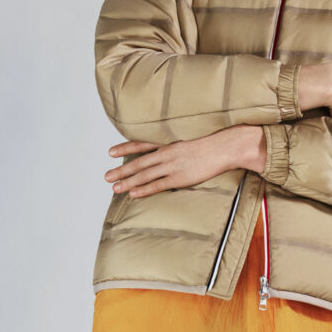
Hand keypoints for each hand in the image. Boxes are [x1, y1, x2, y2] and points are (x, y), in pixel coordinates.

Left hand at [104, 126, 264, 196]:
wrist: (225, 147)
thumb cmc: (212, 143)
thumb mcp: (190, 138)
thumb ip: (177, 143)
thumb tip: (167, 148)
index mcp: (168, 142)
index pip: (141, 145)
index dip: (125, 148)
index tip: (110, 152)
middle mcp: (167, 153)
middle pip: (138, 162)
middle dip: (121, 170)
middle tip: (106, 176)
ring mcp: (173, 166)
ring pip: (144, 175)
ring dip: (128, 182)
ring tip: (114, 187)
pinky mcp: (181, 178)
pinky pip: (158, 185)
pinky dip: (144, 189)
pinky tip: (133, 193)